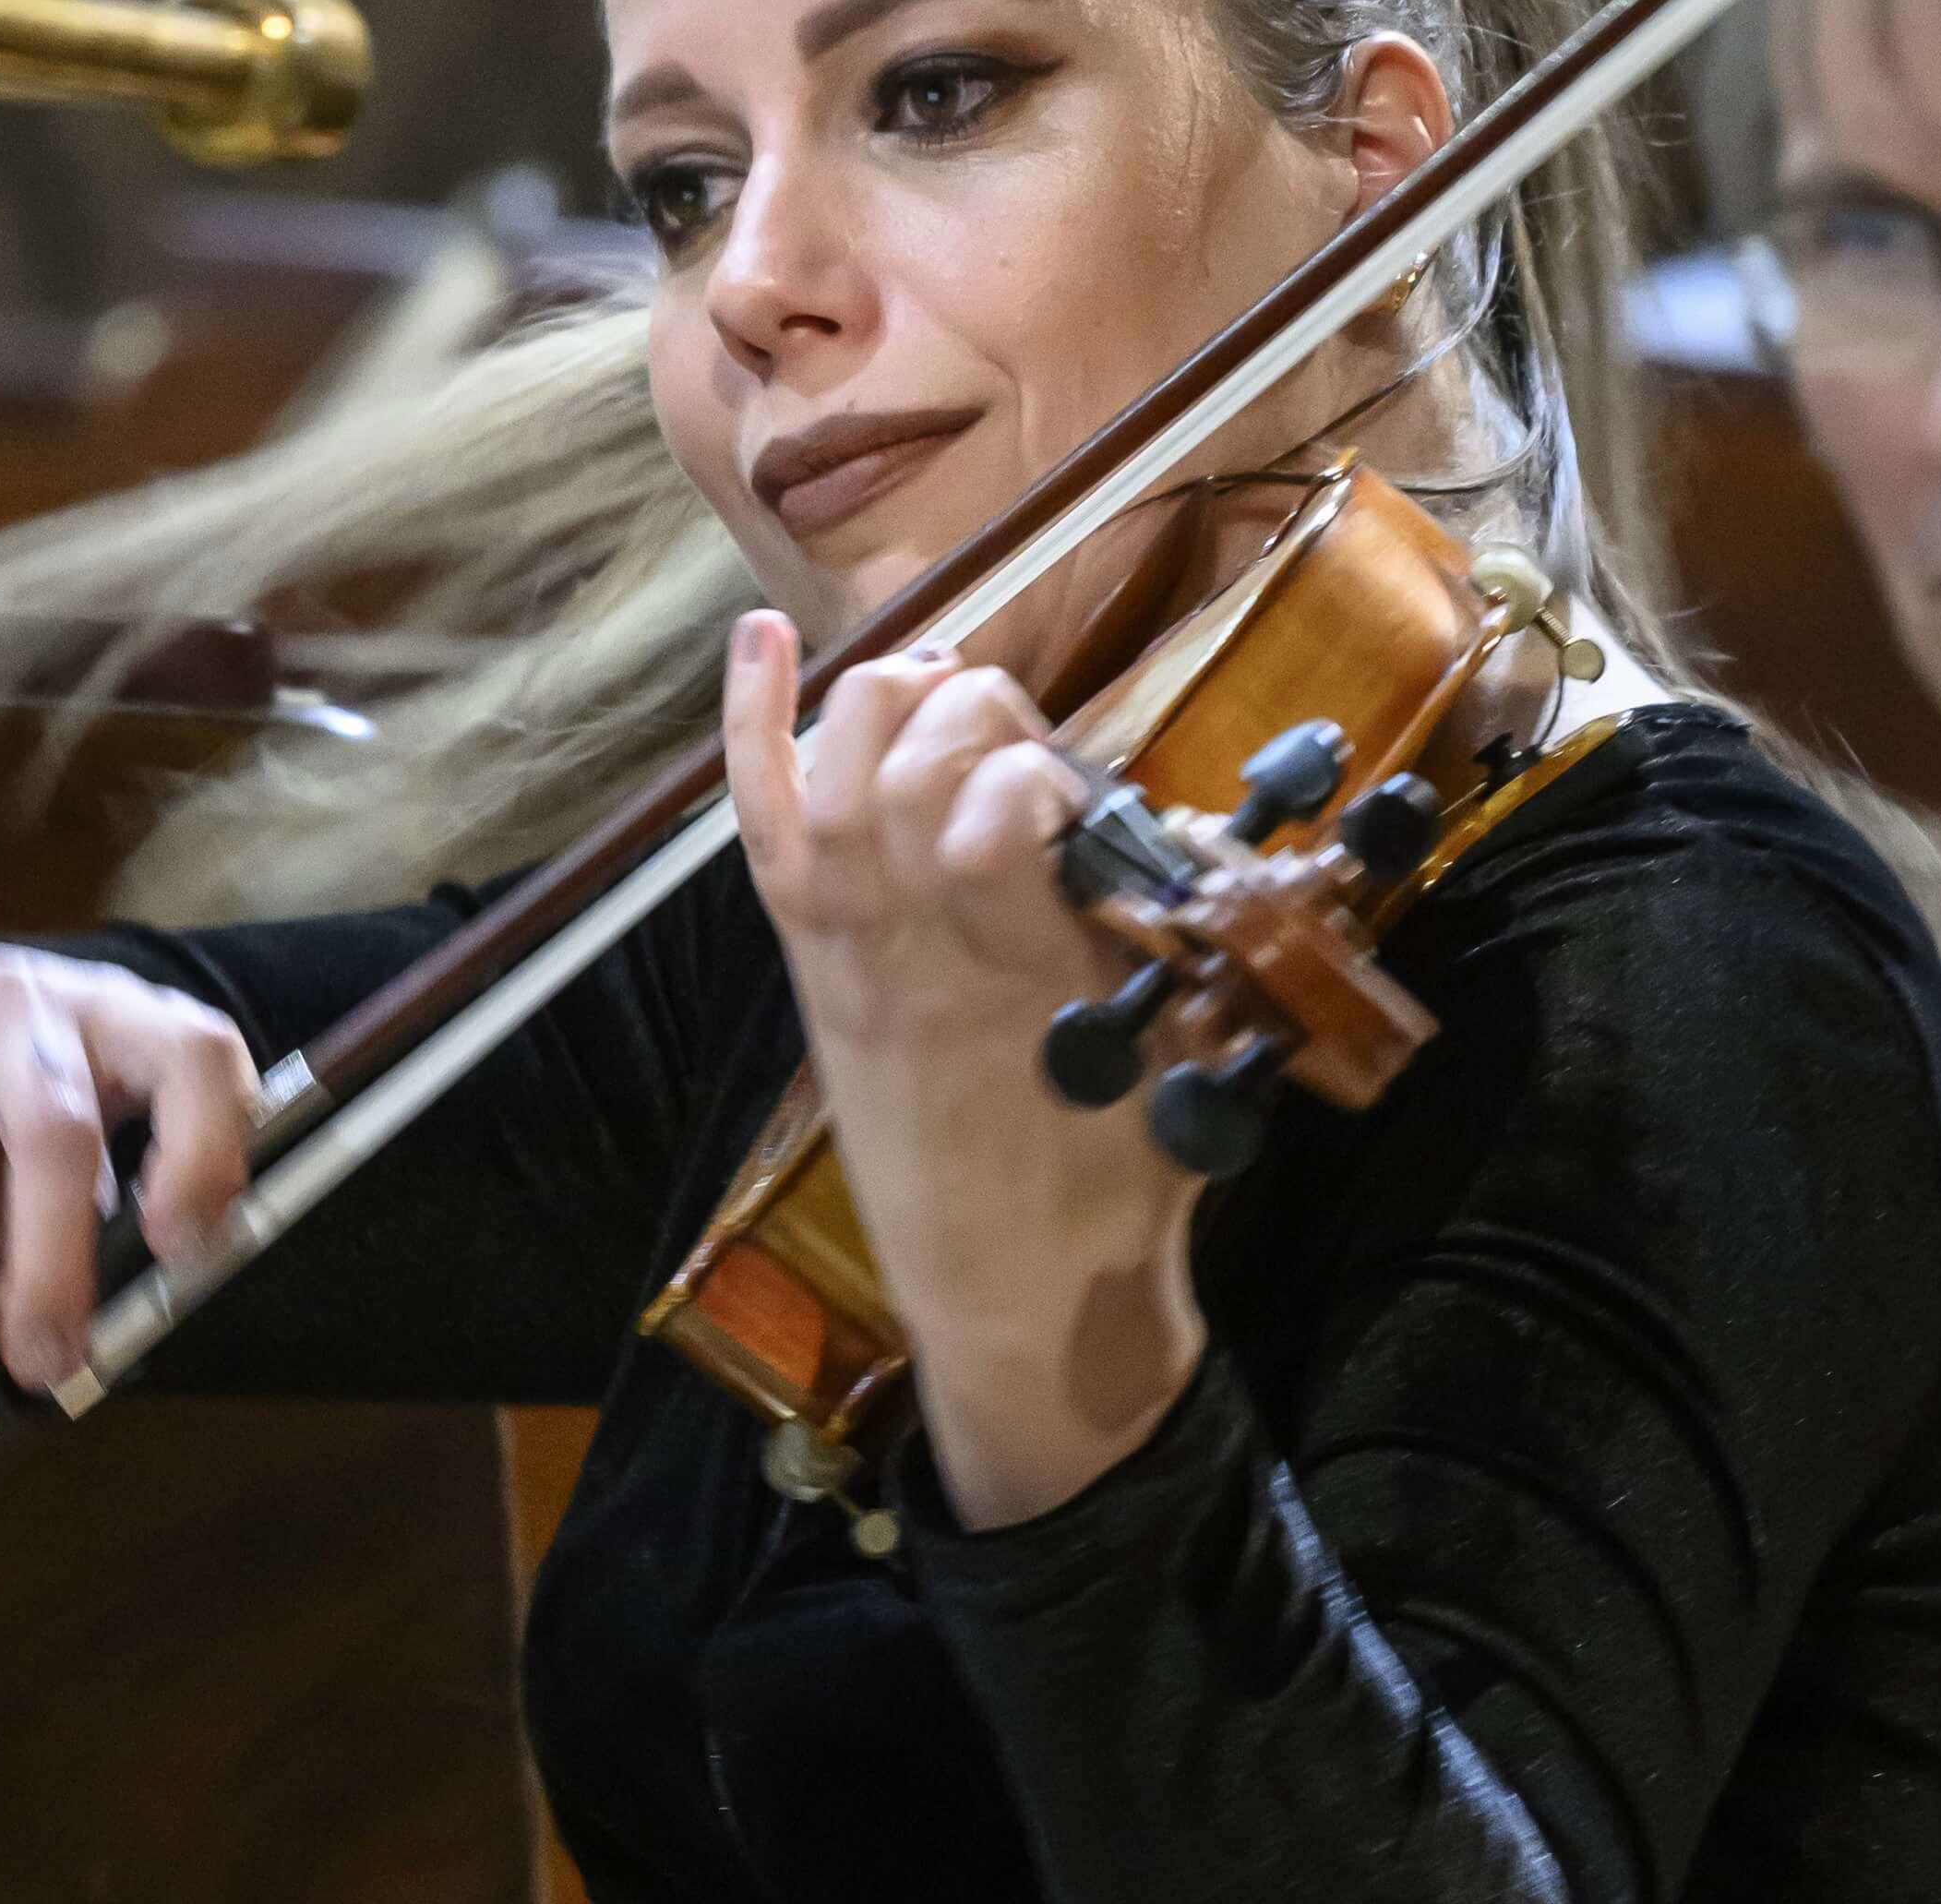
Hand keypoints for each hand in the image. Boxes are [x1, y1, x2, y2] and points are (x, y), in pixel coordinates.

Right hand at [0, 896, 262, 1461]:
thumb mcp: (55, 1087)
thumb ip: (85, 1188)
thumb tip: (77, 1341)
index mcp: (112, 1015)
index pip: (194, 1055)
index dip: (205, 1152)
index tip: (179, 1252)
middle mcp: (23, 1010)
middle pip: (55, 1138)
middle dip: (53, 1275)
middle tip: (46, 1374)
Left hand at [724, 613, 1204, 1527]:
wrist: (1010, 1305)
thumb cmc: (1114, 1193)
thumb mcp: (1187, 1061)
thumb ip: (1182, 944)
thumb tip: (1182, 842)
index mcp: (1028, 961)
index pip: (1003, 805)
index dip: (1039, 773)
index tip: (1080, 806)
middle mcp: (921, 934)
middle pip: (918, 755)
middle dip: (979, 717)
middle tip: (1024, 760)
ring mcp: (849, 940)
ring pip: (839, 764)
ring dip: (892, 702)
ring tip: (942, 697)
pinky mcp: (808, 958)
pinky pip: (759, 820)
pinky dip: (753, 720)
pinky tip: (761, 634)